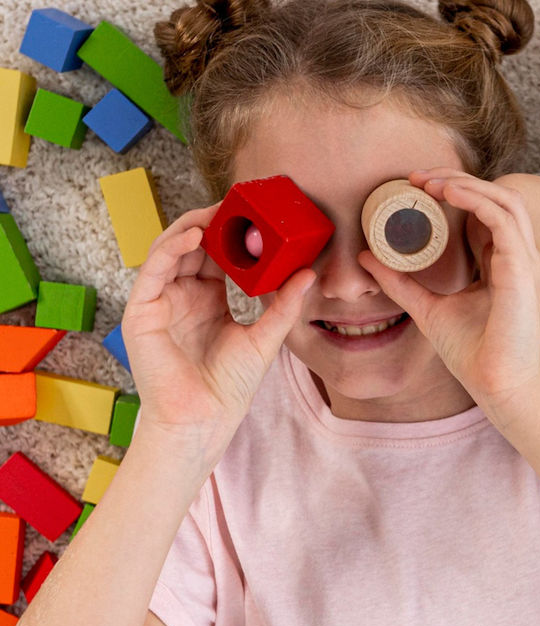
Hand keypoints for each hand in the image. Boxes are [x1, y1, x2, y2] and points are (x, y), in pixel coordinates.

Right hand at [122, 204, 314, 453]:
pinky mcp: (141, 310)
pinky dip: (173, 246)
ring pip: (172, 249)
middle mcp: (182, 295)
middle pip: (194, 246)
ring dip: (193, 225)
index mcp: (208, 299)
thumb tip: (309, 274)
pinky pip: (154, 268)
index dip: (233, 233)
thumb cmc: (229, 385)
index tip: (258, 215)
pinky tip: (196, 235)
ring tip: (219, 211)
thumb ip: (284, 305)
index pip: (217, 255)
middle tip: (240, 203)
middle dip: (214, 222)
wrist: (203, 418)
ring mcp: (160, 301)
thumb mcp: (265, 337)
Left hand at [358, 170, 539, 421]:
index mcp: (506, 264)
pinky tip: (446, 194)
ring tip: (428, 182)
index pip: (486, 213)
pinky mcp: (524, 269)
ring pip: (505, 199)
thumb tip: (367, 258)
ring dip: (466, 183)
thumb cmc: (474, 354)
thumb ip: (402, 282)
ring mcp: (527, 261)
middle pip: (498, 197)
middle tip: (416, 178)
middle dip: (457, 179)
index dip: (454, 192)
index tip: (415, 188)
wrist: (498, 386)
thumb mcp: (428, 308)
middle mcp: (522, 258)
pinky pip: (502, 218)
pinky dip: (475, 199)